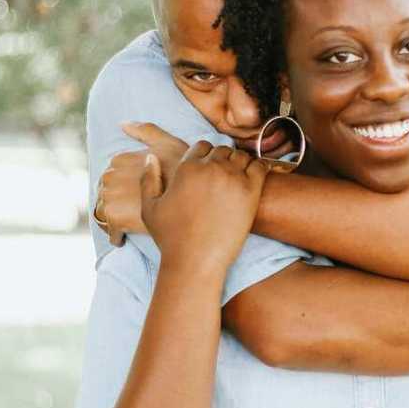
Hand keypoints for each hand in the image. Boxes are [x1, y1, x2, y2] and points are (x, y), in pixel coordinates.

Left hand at [93, 123, 188, 245]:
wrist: (192, 196)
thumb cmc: (182, 168)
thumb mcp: (167, 142)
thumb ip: (146, 130)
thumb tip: (122, 124)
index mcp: (118, 160)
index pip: (112, 177)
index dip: (124, 187)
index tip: (136, 195)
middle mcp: (109, 177)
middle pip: (106, 195)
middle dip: (116, 203)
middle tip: (134, 212)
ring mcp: (110, 198)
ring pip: (105, 214)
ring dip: (114, 220)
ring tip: (129, 226)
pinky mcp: (115, 219)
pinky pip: (111, 232)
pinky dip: (117, 236)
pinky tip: (128, 238)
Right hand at [141, 141, 266, 272]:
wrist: (195, 261)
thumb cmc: (171, 238)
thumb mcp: (150, 207)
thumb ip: (148, 179)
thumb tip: (151, 156)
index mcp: (187, 167)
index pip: (202, 146)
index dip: (205, 156)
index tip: (209, 170)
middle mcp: (210, 167)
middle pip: (223, 150)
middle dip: (223, 160)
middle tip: (224, 178)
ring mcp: (232, 178)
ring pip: (241, 156)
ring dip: (240, 164)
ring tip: (238, 181)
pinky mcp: (251, 191)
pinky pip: (260, 166)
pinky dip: (259, 169)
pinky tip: (254, 181)